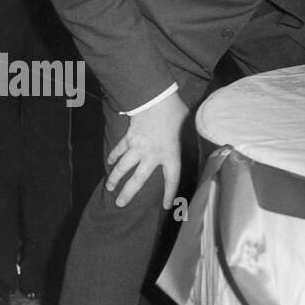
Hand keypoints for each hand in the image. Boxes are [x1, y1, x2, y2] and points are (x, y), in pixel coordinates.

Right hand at [105, 91, 188, 208]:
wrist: (156, 99)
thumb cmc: (176, 112)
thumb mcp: (188, 127)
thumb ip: (188, 139)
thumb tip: (196, 141)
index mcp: (170, 154)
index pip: (171, 179)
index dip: (169, 193)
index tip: (166, 205)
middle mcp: (152, 155)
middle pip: (138, 179)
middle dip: (128, 193)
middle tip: (120, 204)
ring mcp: (137, 147)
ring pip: (122, 167)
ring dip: (114, 178)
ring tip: (109, 187)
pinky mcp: (128, 138)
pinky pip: (119, 150)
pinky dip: (113, 156)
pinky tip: (109, 163)